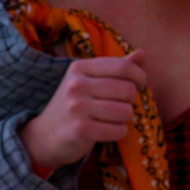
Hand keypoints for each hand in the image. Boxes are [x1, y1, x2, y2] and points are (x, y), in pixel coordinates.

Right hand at [20, 53, 146, 171]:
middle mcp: (77, 84)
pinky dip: (118, 132)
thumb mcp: (90, 80)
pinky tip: (105, 130)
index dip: (140, 77)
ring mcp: (77, 106)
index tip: (140, 86)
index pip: (123, 67)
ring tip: (110, 119)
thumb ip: (117, 68)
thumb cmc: (75, 105)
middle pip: (128, 90)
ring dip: (124, 119)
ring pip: (126, 111)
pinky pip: (118, 130)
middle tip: (118, 106)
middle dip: (130, 101)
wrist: (46, 135)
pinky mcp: (81, 129)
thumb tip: (143, 54)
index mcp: (80, 68)